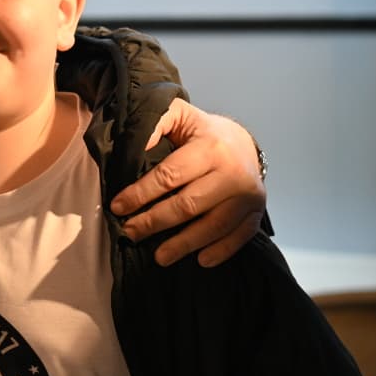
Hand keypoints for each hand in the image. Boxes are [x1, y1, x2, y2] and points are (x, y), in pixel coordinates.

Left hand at [109, 99, 265, 267]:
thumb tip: (134, 148)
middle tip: (130, 233)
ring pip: (212, 226)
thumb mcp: (178, 116)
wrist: (244, 142)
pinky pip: (239, 236)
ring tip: (159, 257)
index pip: (170, 176)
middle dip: (154, 222)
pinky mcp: (257, 212)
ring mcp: (248, 194)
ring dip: (183, 244)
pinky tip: (201, 260)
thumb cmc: (202, 133)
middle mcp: (232, 172)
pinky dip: (220, 251)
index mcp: (210, 147)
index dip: (141, 194)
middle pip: (188, 205)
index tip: (118, 208)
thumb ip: (155, 122)